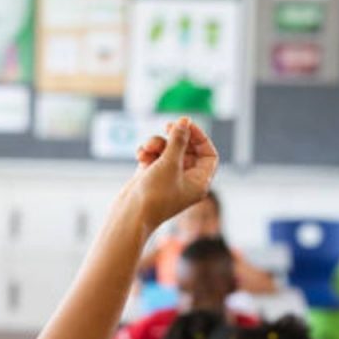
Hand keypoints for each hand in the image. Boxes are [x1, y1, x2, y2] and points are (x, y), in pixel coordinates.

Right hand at [125, 116, 218, 234]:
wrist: (129, 216)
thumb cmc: (154, 195)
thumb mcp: (169, 163)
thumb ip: (178, 140)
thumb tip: (185, 121)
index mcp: (199, 182)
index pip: (208, 155)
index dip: (199, 137)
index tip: (186, 125)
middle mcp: (186, 181)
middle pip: (187, 151)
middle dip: (175, 139)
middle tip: (168, 126)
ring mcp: (168, 179)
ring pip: (168, 152)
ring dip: (157, 145)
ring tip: (147, 148)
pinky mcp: (151, 178)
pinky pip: (154, 158)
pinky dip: (148, 153)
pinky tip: (140, 155)